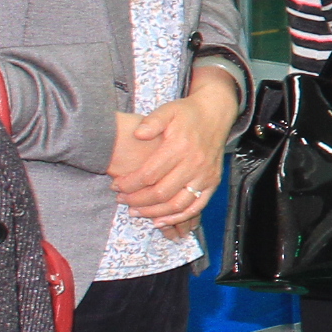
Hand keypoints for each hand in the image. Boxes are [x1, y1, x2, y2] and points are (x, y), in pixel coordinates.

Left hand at [110, 78, 229, 230]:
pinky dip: (178, 218)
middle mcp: (194, 164)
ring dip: (154, 212)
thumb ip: (152, 122)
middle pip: (161, 193)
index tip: (116, 186)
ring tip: (136, 211)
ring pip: (177, 204)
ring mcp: (205, 175)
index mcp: (180, 147)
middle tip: (122, 200)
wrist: (215, 114)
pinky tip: (161, 220)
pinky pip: (196, 207)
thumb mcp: (167, 110)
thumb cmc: (187, 113)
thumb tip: (137, 134)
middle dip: (137, 200)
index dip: (129, 184)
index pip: (149, 174)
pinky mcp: (213, 182)